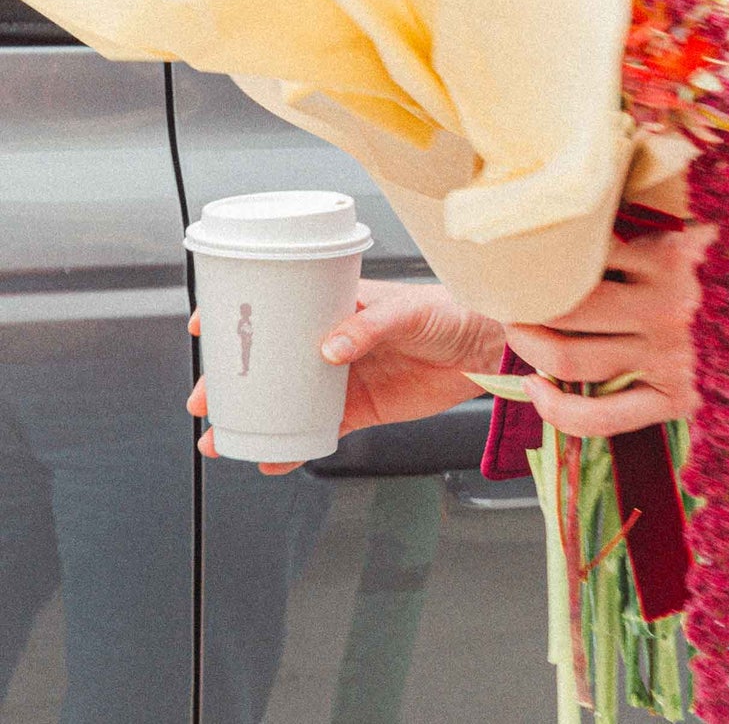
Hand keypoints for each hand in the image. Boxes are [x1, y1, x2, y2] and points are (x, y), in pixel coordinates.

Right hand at [186, 278, 504, 475]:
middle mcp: (334, 340)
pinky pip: (318, 429)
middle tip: (204, 399)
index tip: (205, 325)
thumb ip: (369, 326)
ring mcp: (345, 376)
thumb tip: (329, 350)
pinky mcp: (362, 408)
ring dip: (253, 418)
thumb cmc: (452, 311)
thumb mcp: (410, 311)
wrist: (488, 348)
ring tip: (221, 439)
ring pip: (286, 399)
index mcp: (339, 305)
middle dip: (232, 379)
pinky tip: (272, 459)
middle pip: (271, 360)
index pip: (280, 304)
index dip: (240, 313)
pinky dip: (293, 446)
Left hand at [505, 224, 728, 437]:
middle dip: (526, 301)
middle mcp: (664, 310)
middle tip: (505, 291)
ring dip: (533, 348)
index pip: (590, 249)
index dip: (549, 247)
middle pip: (570, 307)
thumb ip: (667, 204)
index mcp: (672, 257)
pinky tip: (539, 396)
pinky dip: (562, 413)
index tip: (522, 243)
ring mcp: (667, 360)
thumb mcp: (718, 221)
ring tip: (516, 332)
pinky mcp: (675, 402)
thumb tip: (612, 163)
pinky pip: (606, 418)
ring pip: (576, 360)